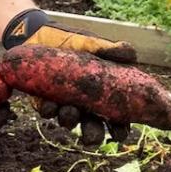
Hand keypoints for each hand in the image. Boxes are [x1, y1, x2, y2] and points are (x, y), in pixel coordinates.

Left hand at [1, 9, 135, 144]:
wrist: (39, 34)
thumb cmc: (71, 40)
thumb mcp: (91, 43)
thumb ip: (110, 49)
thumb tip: (132, 54)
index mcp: (102, 92)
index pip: (116, 116)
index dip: (120, 128)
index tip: (120, 133)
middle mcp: (85, 103)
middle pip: (93, 128)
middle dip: (92, 135)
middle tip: (90, 137)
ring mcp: (65, 103)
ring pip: (70, 122)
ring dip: (70, 120)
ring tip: (69, 111)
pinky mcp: (45, 101)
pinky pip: (48, 112)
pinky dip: (49, 110)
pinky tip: (50, 104)